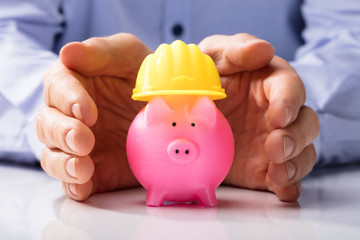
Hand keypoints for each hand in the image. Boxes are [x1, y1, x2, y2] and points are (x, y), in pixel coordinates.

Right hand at [37, 33, 151, 199]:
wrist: (170, 108)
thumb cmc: (144, 75)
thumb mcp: (129, 55)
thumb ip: (100, 53)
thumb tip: (68, 53)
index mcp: (73, 84)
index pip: (57, 88)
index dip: (68, 100)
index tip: (87, 111)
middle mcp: (69, 116)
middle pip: (48, 125)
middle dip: (63, 133)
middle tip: (85, 139)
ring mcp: (79, 145)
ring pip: (53, 155)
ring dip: (63, 163)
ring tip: (82, 167)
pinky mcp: (94, 170)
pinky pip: (74, 182)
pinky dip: (74, 186)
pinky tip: (83, 185)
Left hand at [199, 34, 318, 200]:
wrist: (182, 116)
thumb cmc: (201, 79)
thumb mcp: (210, 58)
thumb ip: (234, 51)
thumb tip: (263, 49)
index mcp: (269, 83)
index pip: (290, 88)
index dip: (289, 102)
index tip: (278, 115)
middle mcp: (276, 114)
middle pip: (305, 123)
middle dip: (296, 136)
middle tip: (276, 147)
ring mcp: (271, 142)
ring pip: (302, 152)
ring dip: (296, 163)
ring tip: (278, 172)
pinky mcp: (264, 168)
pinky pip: (285, 179)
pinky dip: (288, 185)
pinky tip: (280, 188)